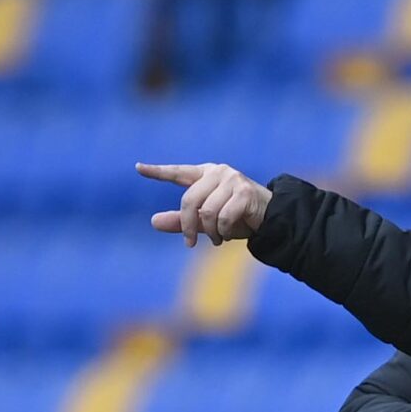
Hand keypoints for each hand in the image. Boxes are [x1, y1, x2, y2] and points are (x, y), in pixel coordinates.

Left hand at [137, 162, 272, 245]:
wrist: (272, 220)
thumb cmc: (238, 218)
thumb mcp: (206, 221)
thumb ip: (181, 221)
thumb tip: (153, 222)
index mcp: (205, 174)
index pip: (178, 173)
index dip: (158, 172)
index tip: (138, 168)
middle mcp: (218, 172)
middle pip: (189, 200)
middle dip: (187, 226)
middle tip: (189, 243)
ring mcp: (232, 180)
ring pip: (206, 211)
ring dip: (209, 232)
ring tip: (216, 240)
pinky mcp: (244, 192)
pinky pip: (223, 216)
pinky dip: (221, 232)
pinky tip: (225, 236)